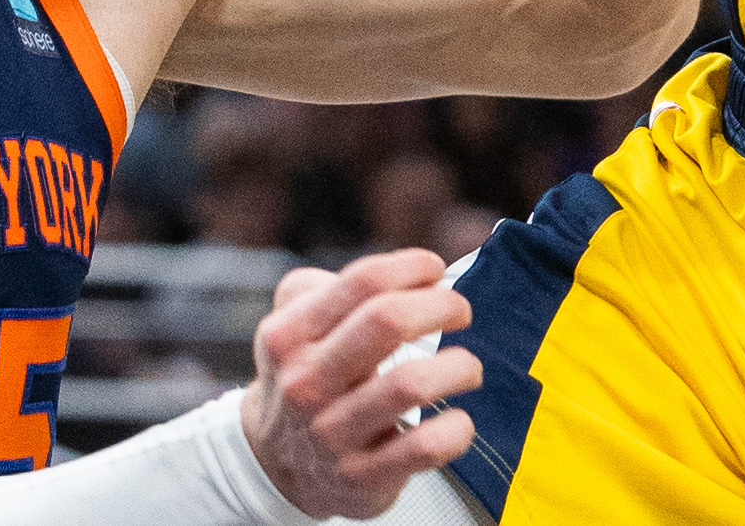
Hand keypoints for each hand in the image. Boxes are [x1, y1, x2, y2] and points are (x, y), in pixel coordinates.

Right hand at [238, 249, 477, 518]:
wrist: (276, 467)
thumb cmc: (305, 379)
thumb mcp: (290, 328)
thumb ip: (324, 287)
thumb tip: (401, 272)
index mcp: (289, 336)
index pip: (363, 281)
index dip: (413, 267)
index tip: (436, 270)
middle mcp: (305, 384)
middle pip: (388, 320)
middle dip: (441, 305)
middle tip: (460, 311)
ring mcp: (332, 434)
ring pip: (411, 384)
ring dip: (458, 366)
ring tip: (468, 367)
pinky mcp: (361, 477)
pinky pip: (423, 448)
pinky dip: (455, 429)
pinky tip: (459, 420)